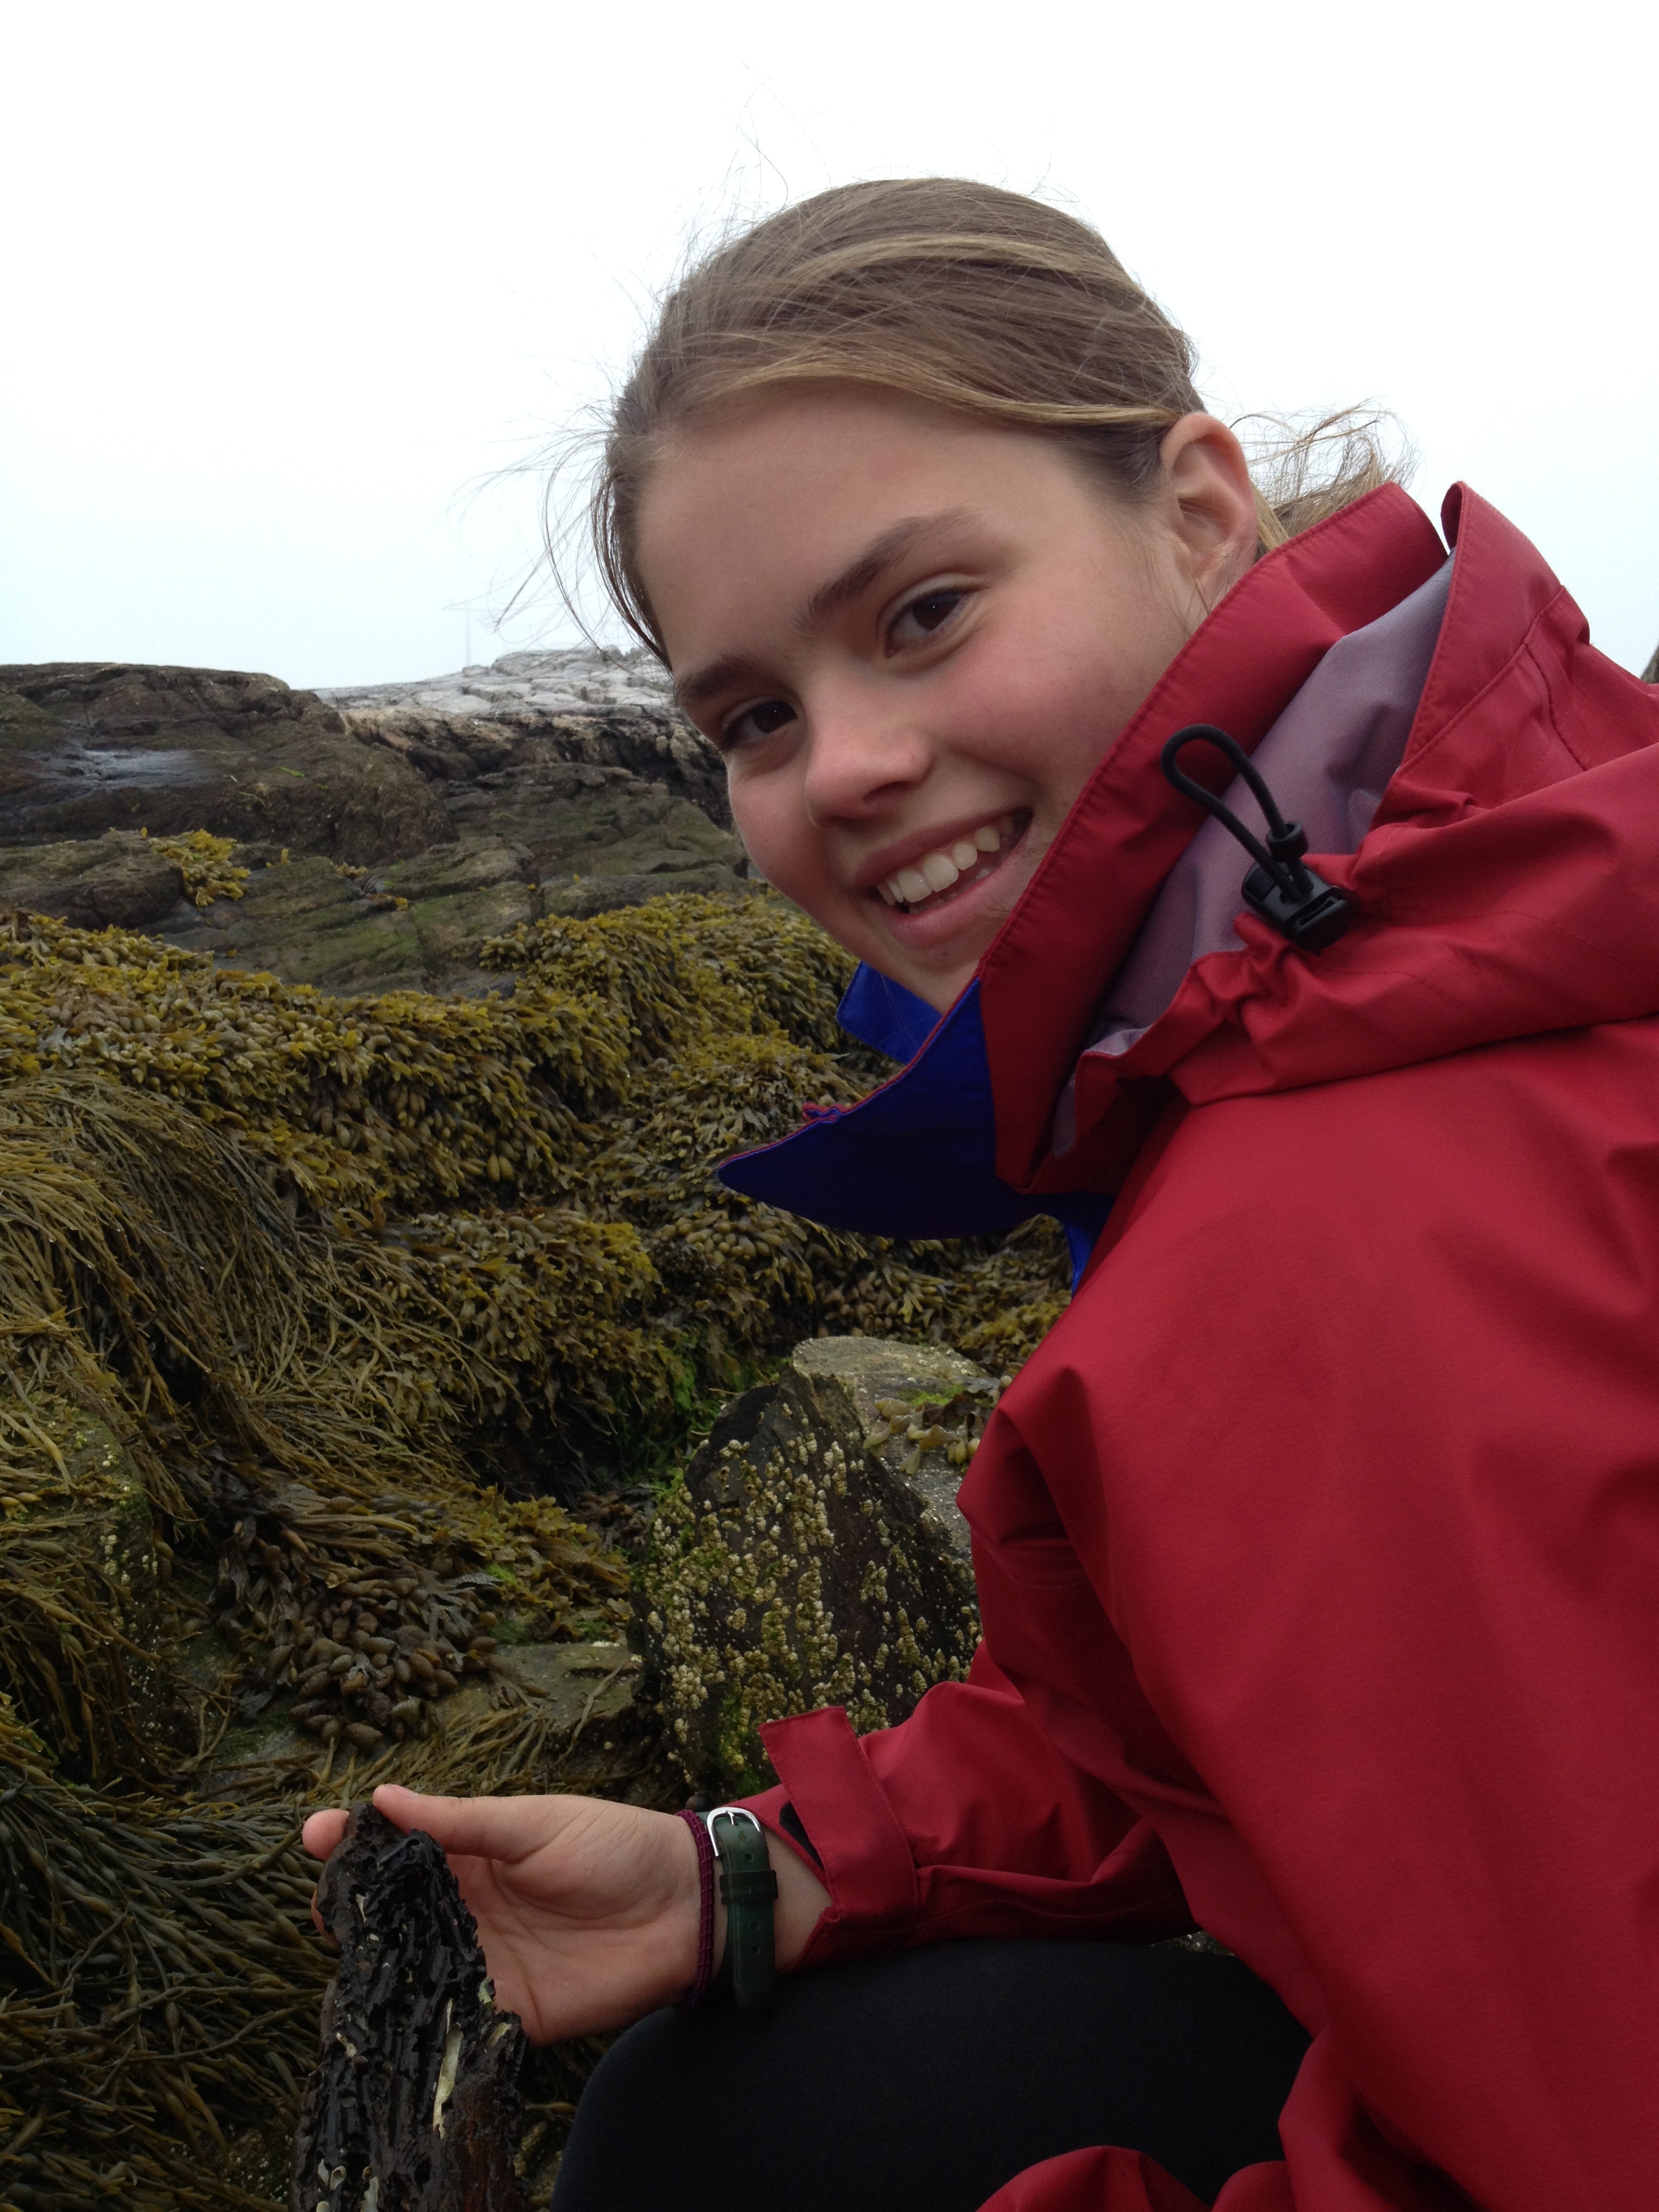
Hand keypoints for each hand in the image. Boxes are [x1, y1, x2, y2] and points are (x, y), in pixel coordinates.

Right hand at [301, 1785, 829, 2041]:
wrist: (684, 1908)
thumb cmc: (616, 1846)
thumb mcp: (536, 1821)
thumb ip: (462, 1821)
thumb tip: (381, 1798)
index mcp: (471, 1853)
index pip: (396, 1849)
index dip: (352, 1843)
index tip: (313, 1836)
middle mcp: (465, 1910)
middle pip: (389, 1915)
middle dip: (348, 1909)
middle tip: (325, 1907)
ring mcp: (481, 1962)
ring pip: (407, 1969)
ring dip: (374, 1966)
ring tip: (344, 1958)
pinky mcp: (505, 2013)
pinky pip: (449, 2021)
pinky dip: (419, 2019)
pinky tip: (390, 2014)